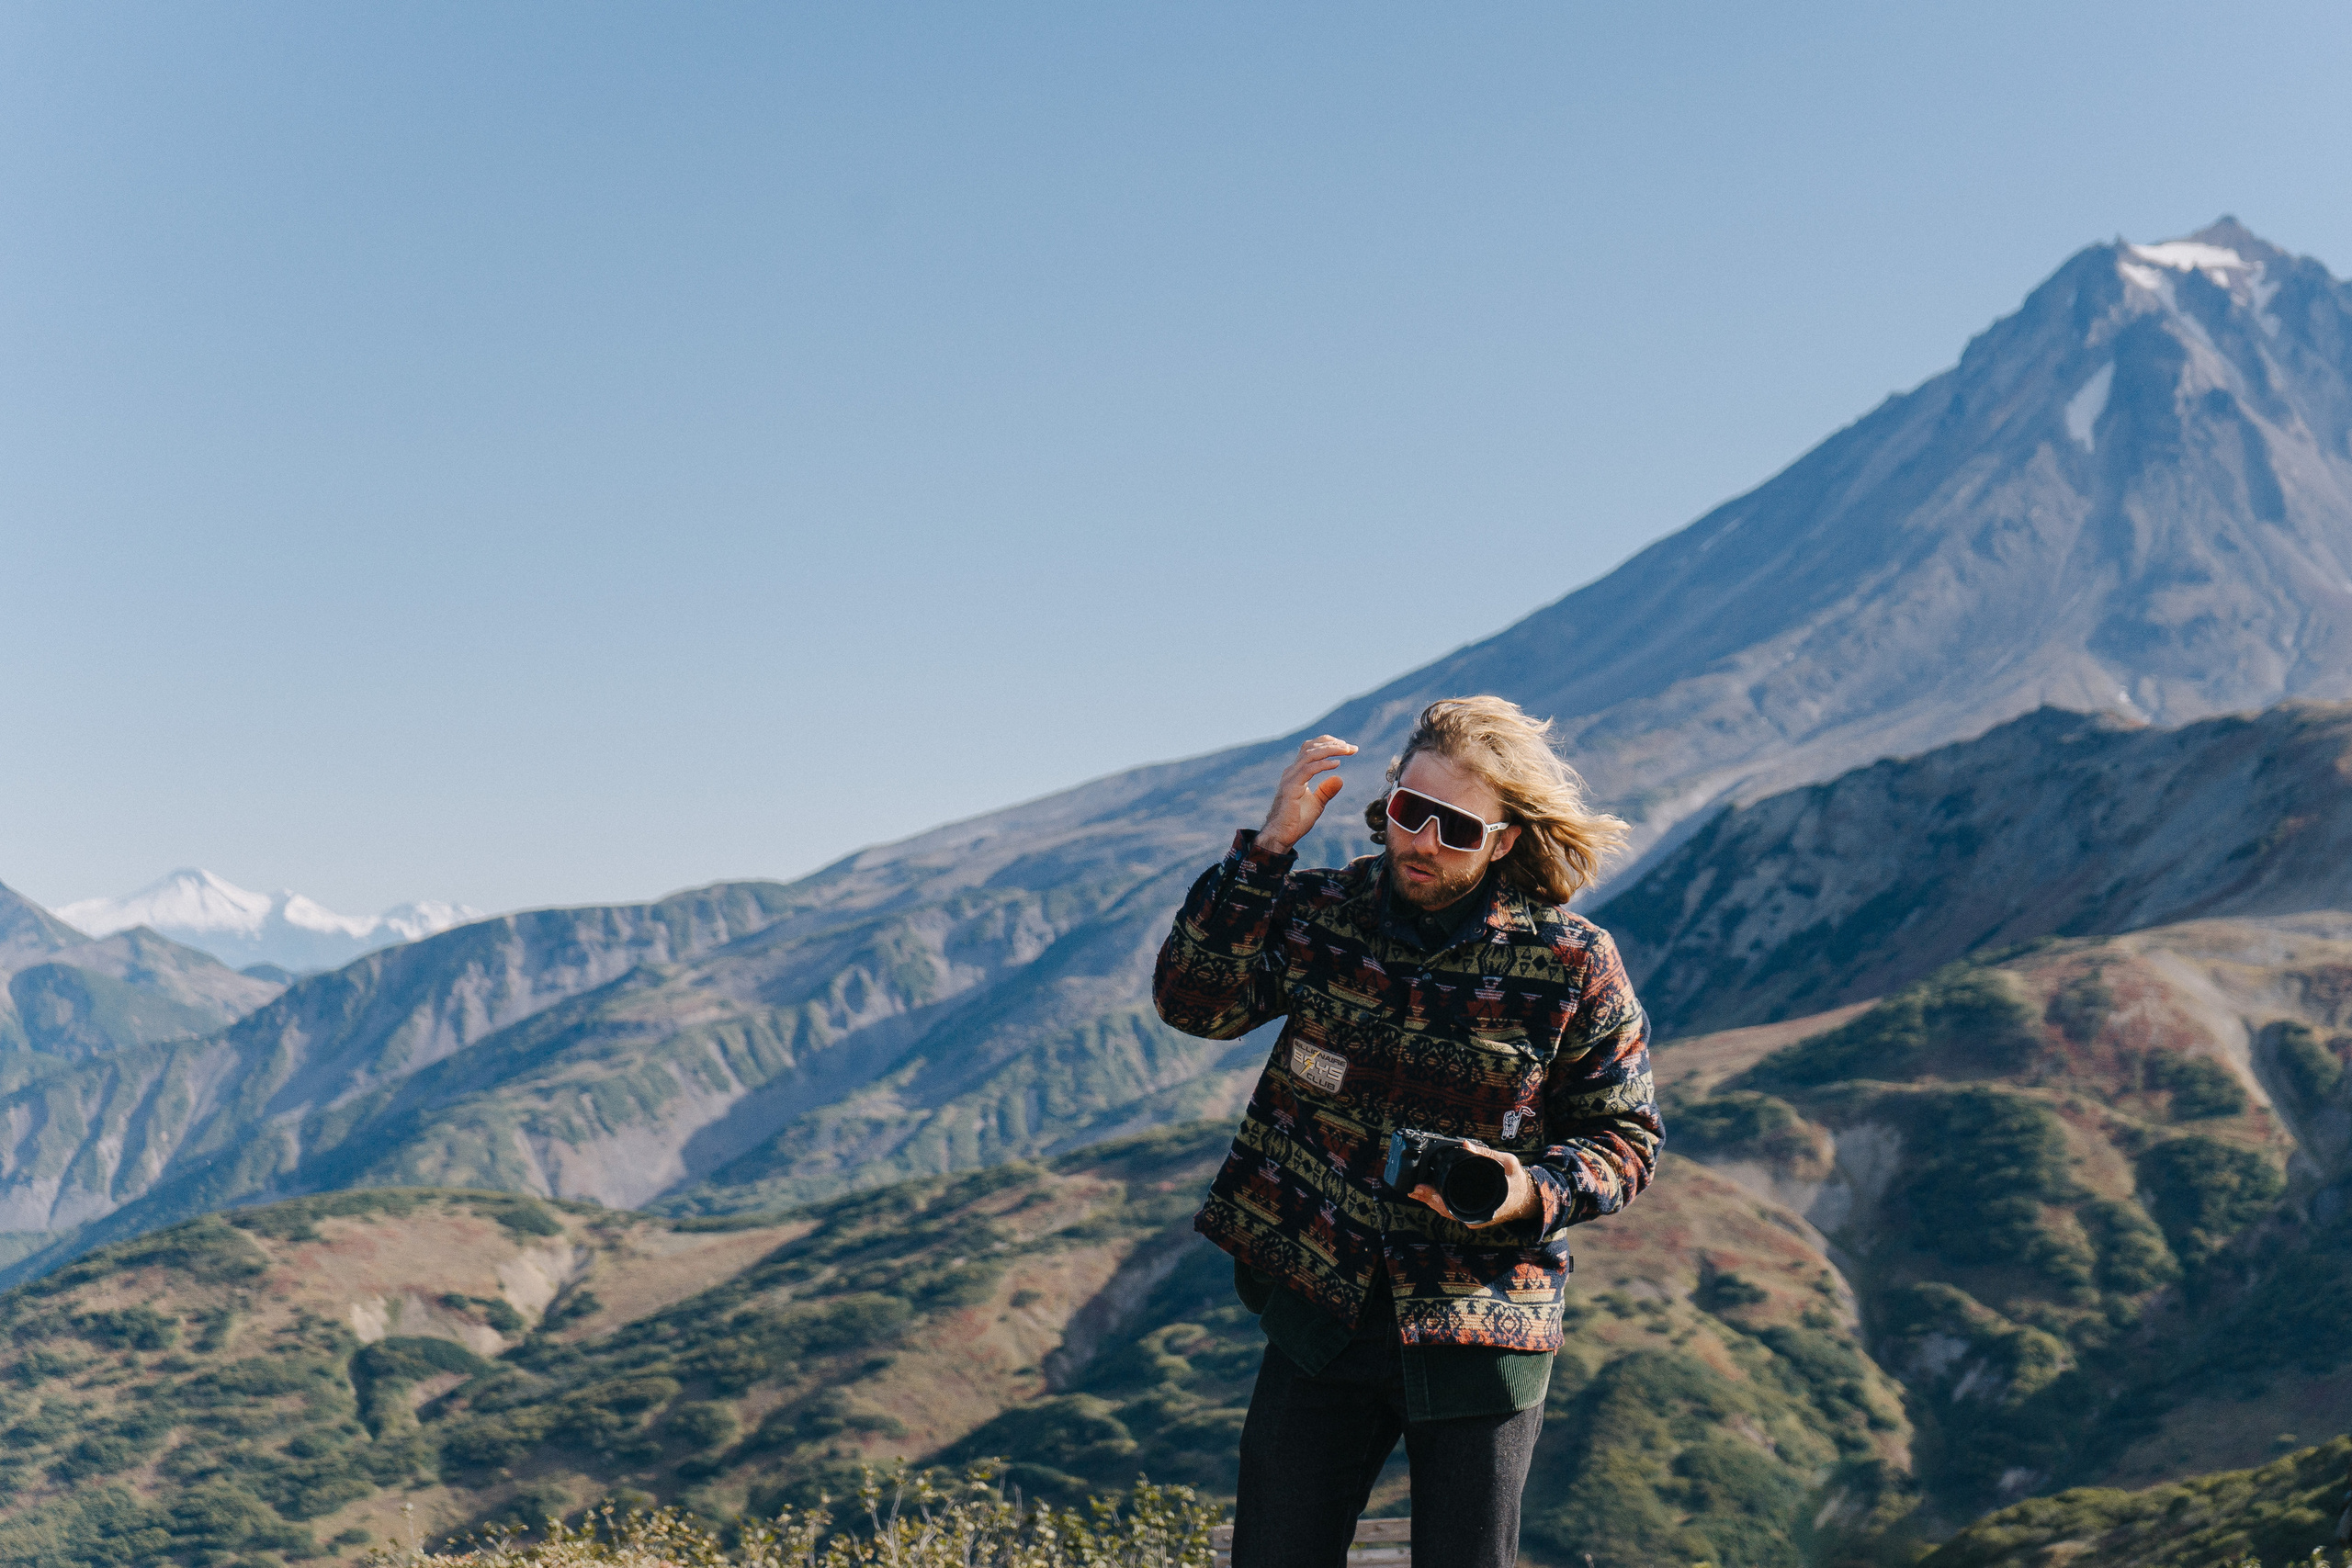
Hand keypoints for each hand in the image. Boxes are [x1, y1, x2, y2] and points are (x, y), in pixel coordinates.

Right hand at [1258, 735, 1358, 854]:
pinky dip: (1323, 764)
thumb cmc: (1296, 821)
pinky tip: (1336, 764)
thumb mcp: (1317, 804)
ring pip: (1310, 754)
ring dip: (1330, 750)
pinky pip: (1308, 770)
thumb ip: (1326, 790)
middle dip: (1333, 743)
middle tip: (1352, 748)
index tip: (1348, 748)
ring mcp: (1290, 778)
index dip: (1329, 744)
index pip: (1311, 749)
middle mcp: (1292, 771)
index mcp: (1297, 772)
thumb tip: (1339, 778)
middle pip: (1311, 747)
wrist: (1282, 835)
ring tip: (1347, 750)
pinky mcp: (1290, 787)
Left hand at [1411, 1142, 1539, 1229]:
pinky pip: (1451, 1209)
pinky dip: (1438, 1202)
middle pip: (1447, 1210)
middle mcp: (1477, 1217)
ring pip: (1447, 1211)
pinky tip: (1427, 1194)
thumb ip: (1487, 1154)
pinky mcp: (1470, 1213)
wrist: (1527, 1199)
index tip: (1428, 1191)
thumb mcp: (1508, 1164)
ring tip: (1414, 1190)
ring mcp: (1472, 1217)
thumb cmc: (1518, 1182)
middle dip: (1429, 1199)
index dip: (1440, 1201)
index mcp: (1486, 1208)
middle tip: (1414, 1188)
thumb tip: (1466, 1144)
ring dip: (1430, 1201)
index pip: (1457, 1208)